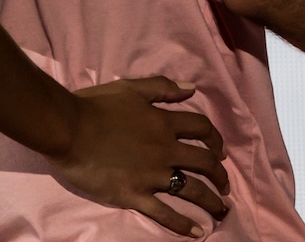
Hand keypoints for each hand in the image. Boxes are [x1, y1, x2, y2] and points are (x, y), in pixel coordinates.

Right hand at [46, 77, 230, 236]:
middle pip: (204, 162)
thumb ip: (164, 89)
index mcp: (165, 124)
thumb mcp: (133, 88)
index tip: (221, 151)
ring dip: (211, 200)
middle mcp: (166, 150)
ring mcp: (151, 175)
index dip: (216, 139)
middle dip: (220, 175)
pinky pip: (163, 212)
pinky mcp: (133, 195)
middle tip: (226, 186)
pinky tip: (197, 231)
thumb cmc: (96, 106)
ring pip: (191, 189)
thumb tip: (192, 89)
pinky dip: (181, 223)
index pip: (202, 129)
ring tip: (222, 210)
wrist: (67, 130)